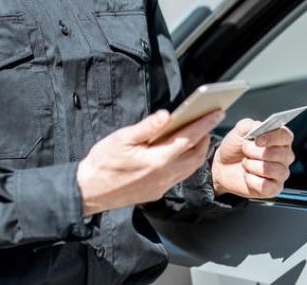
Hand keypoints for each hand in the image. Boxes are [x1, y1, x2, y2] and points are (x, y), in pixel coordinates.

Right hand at [77, 109, 224, 216]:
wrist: (89, 191)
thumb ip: (146, 128)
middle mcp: (164, 175)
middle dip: (206, 137)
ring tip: (200, 134)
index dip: (204, 124)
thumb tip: (166, 115)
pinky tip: (182, 153)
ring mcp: (162, 186)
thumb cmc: (103, 163)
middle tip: (210, 120)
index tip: (217, 112)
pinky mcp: (157, 192)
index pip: (188, 139)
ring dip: (199, 151)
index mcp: (157, 160)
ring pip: (190, 168)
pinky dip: (187, 162)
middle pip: (196, 156)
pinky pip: (180, 176)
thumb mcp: (121, 139)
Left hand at [211, 119, 295, 198]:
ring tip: (246, 163)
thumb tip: (261, 126)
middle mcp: (284, 156)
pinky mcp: (274, 188)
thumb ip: (251, 125)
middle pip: (278, 154)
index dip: (272, 138)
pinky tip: (248, 175)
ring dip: (251, 165)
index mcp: (280, 139)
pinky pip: (265, 185)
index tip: (257, 140)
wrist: (223, 165)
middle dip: (255, 152)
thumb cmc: (235, 148)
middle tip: (245, 150)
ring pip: (270, 169)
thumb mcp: (240, 130)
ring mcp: (281, 173)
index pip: (285, 136)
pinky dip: (251, 180)